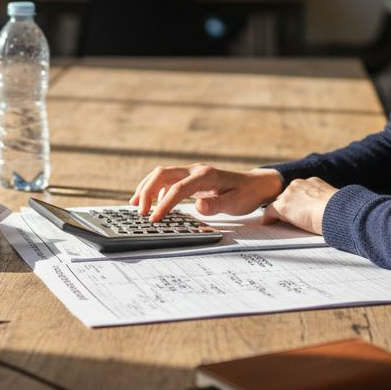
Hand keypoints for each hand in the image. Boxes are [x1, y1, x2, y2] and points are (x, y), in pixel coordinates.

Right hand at [130, 165, 282, 221]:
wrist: (254, 185)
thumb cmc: (245, 195)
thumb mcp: (235, 203)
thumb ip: (216, 204)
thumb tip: (198, 206)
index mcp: (205, 175)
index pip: (177, 188)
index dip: (163, 204)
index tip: (154, 219)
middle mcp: (195, 170)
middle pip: (162, 174)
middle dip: (147, 191)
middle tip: (139, 211)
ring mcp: (191, 172)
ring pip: (161, 174)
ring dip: (147, 188)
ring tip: (136, 205)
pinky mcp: (189, 178)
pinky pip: (167, 179)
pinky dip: (155, 189)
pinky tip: (151, 202)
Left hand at [262, 177, 336, 234]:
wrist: (336, 212)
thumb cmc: (339, 211)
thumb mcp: (332, 201)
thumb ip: (324, 201)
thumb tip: (326, 209)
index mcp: (312, 182)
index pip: (299, 190)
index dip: (297, 200)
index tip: (298, 206)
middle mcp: (299, 184)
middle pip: (287, 195)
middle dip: (287, 204)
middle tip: (288, 215)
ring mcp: (289, 194)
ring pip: (279, 203)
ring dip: (279, 212)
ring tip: (277, 221)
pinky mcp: (283, 206)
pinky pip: (270, 211)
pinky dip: (268, 218)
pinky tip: (267, 222)